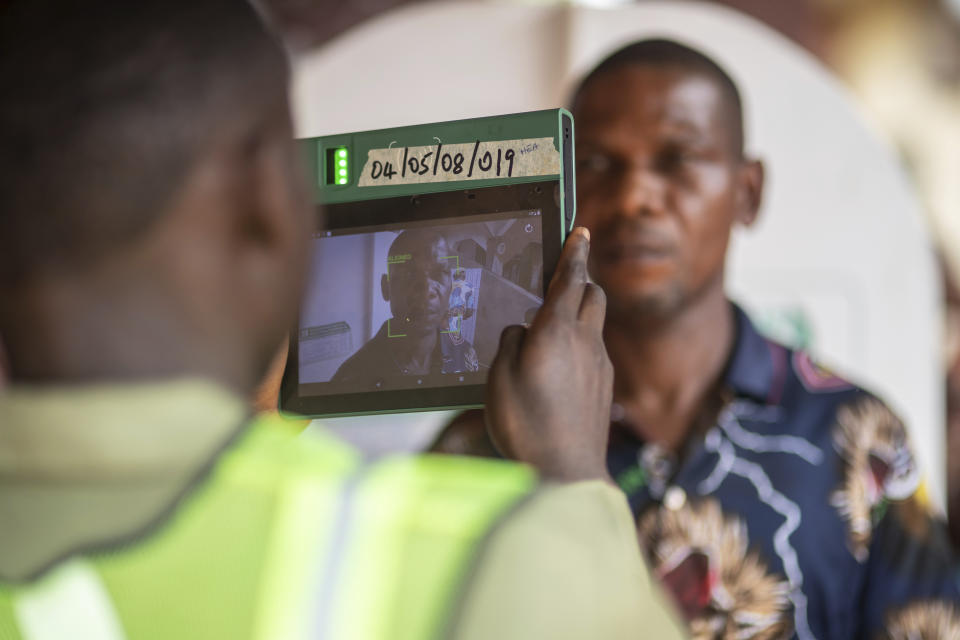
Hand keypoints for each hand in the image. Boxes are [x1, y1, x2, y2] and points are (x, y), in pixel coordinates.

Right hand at [485, 227, 613, 482]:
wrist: (567, 473)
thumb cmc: (526, 423)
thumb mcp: (499, 377)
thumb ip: (509, 343)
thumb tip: (521, 332)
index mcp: (557, 330)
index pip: (570, 278)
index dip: (574, 251)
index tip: (580, 230)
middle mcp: (586, 341)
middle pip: (593, 294)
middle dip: (581, 280)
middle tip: (563, 278)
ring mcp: (600, 365)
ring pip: (596, 323)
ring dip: (581, 313)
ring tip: (555, 327)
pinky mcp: (605, 387)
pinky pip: (596, 351)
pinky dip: (582, 345)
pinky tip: (561, 368)